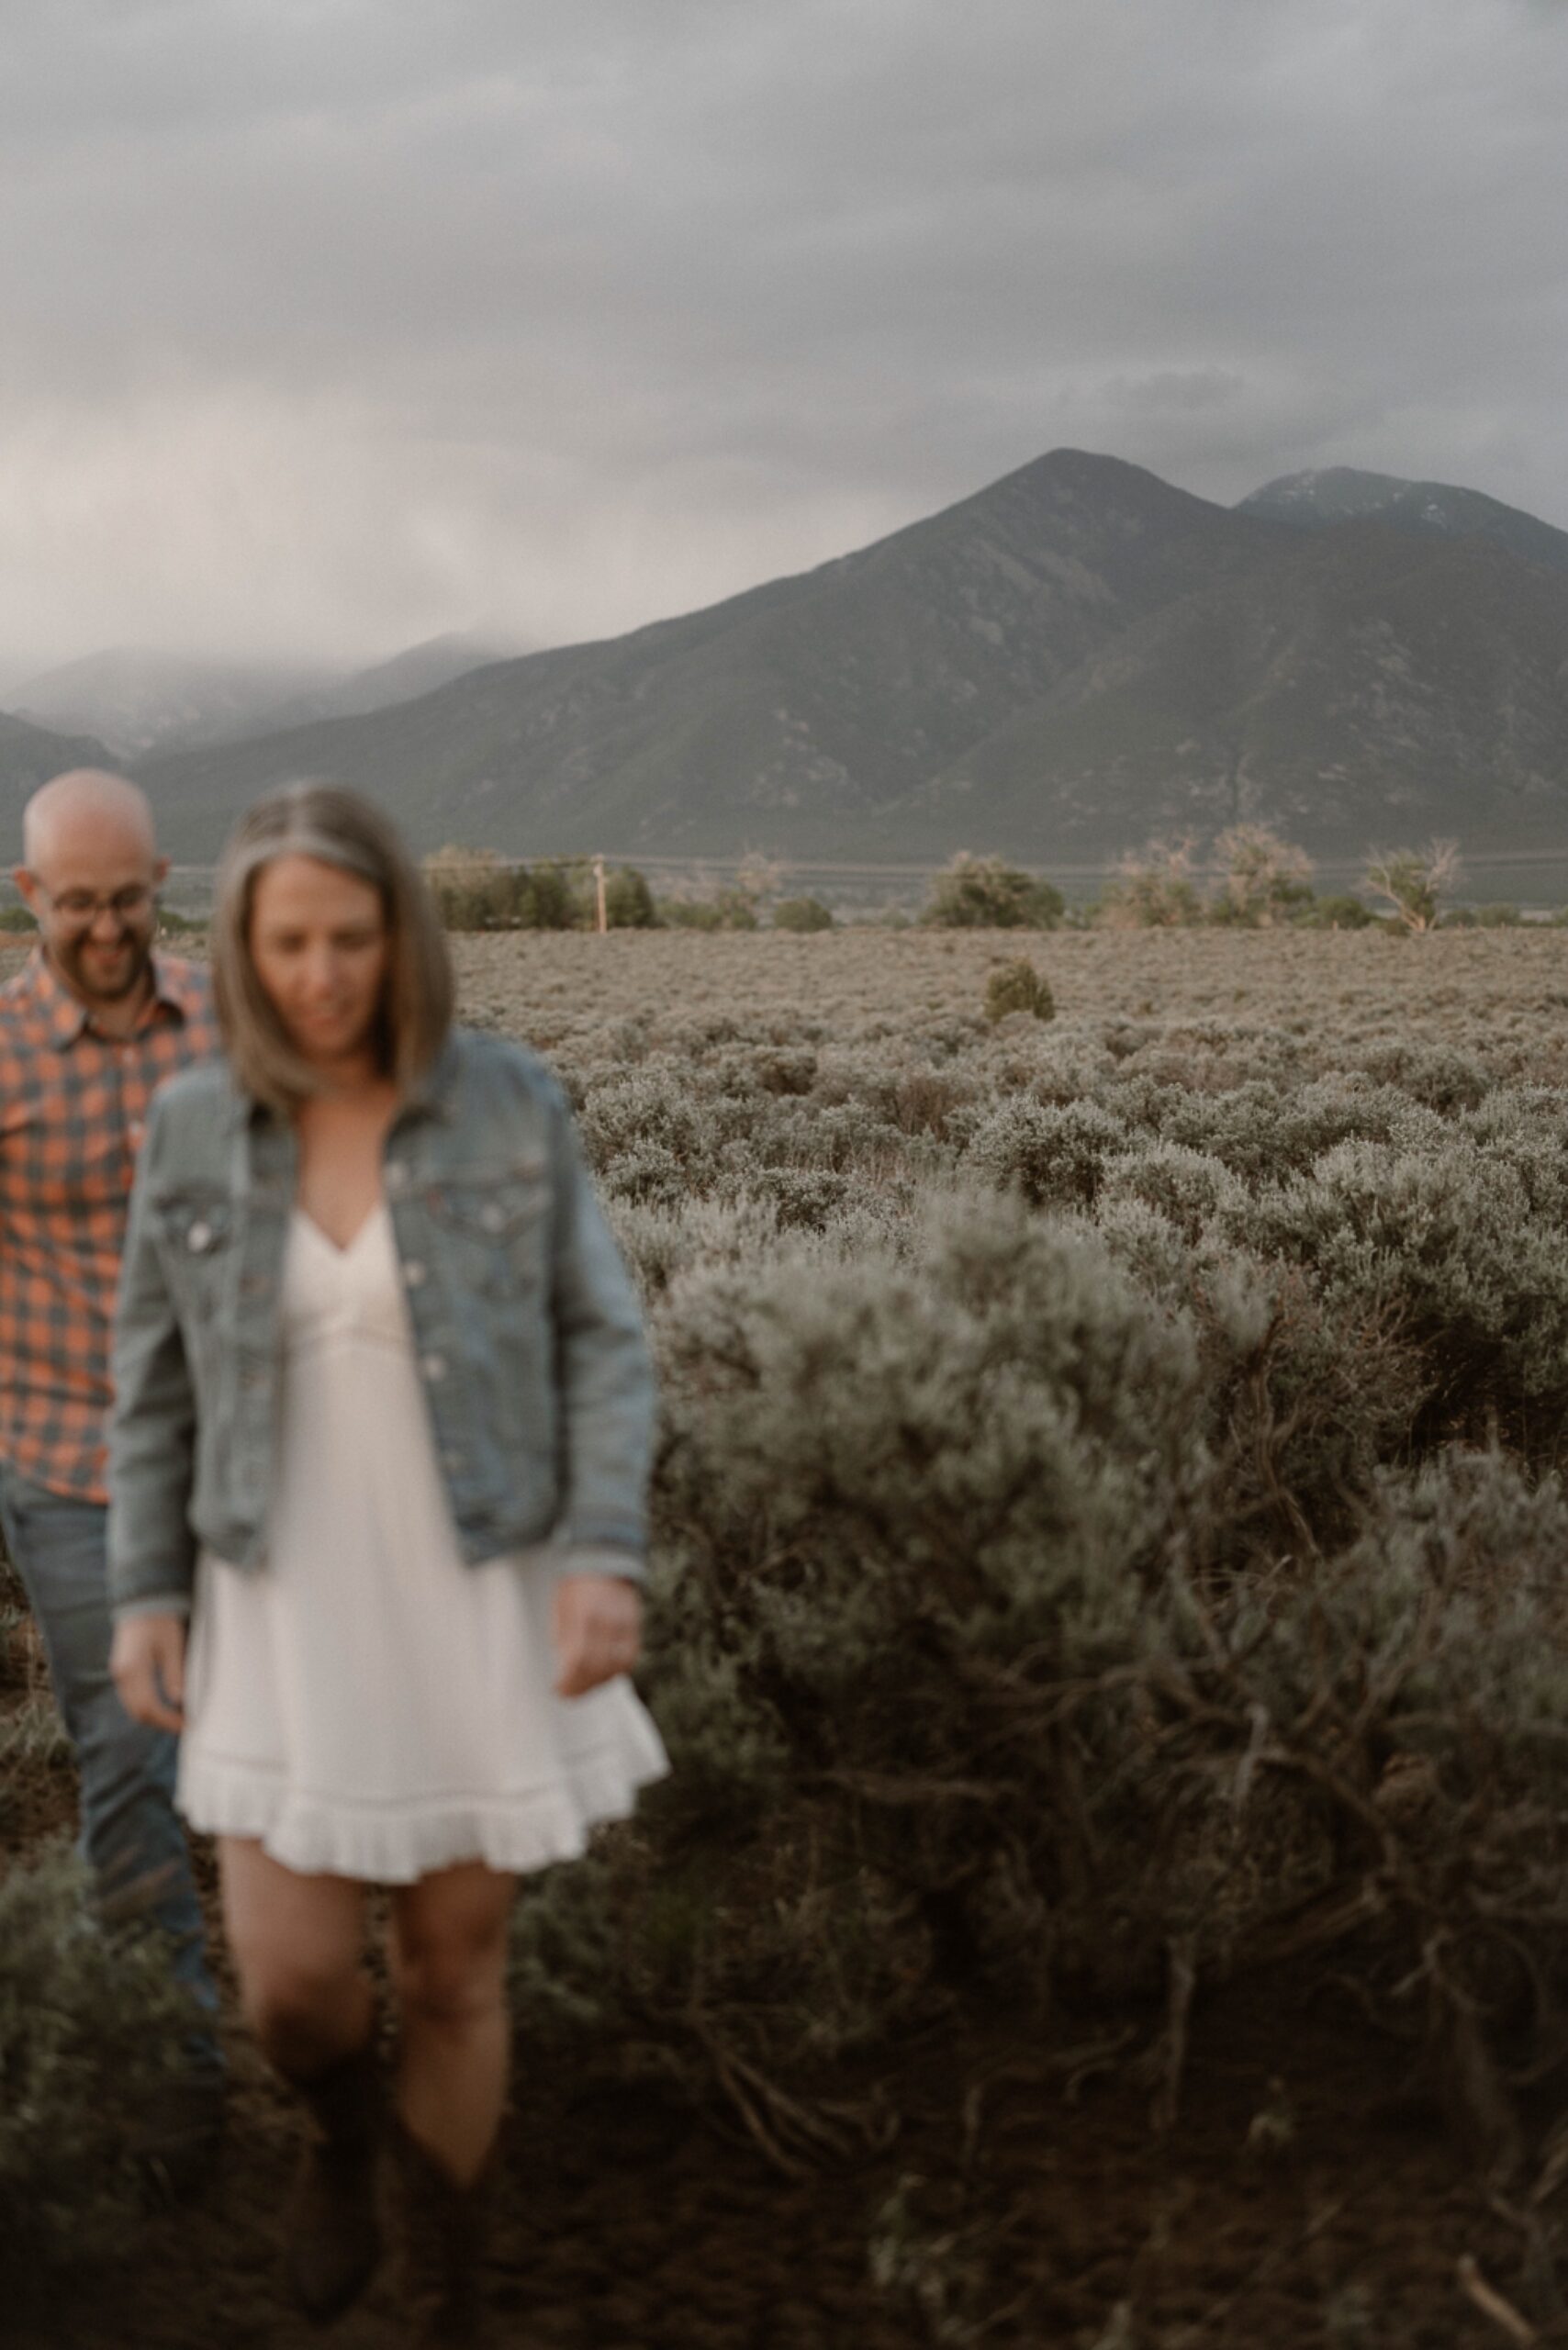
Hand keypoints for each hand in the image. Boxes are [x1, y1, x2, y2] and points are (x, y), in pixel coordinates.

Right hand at [110, 1612, 187, 1731]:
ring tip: (177, 1718)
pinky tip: (164, 1706)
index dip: (168, 1720)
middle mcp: (121, 1675)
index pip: (149, 1707)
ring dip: (153, 1717)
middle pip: (138, 1712)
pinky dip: (146, 1706)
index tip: (187, 1725)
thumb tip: (179, 1702)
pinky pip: (131, 1698)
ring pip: (133, 1707)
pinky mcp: (121, 1672)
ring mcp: (118, 1674)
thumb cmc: (160, 1622)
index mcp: (133, 1669)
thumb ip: (174, 1673)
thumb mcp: (173, 1645)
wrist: (142, 1603)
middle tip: (184, 1725)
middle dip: (161, 1723)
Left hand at [552, 1573, 641, 1698]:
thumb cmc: (575, 1585)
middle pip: (598, 1667)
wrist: (603, 1558)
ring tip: (586, 1686)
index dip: (568, 1681)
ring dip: (600, 1681)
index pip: (578, 1660)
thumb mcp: (560, 1607)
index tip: (558, 1690)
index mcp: (583, 1615)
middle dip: (582, 1687)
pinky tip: (605, 1673)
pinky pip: (631, 1654)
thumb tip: (565, 1667)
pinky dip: (618, 1669)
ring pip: (617, 1665)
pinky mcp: (635, 1623)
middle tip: (570, 1694)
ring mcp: (624, 1622)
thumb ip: (563, 1636)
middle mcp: (607, 1620)